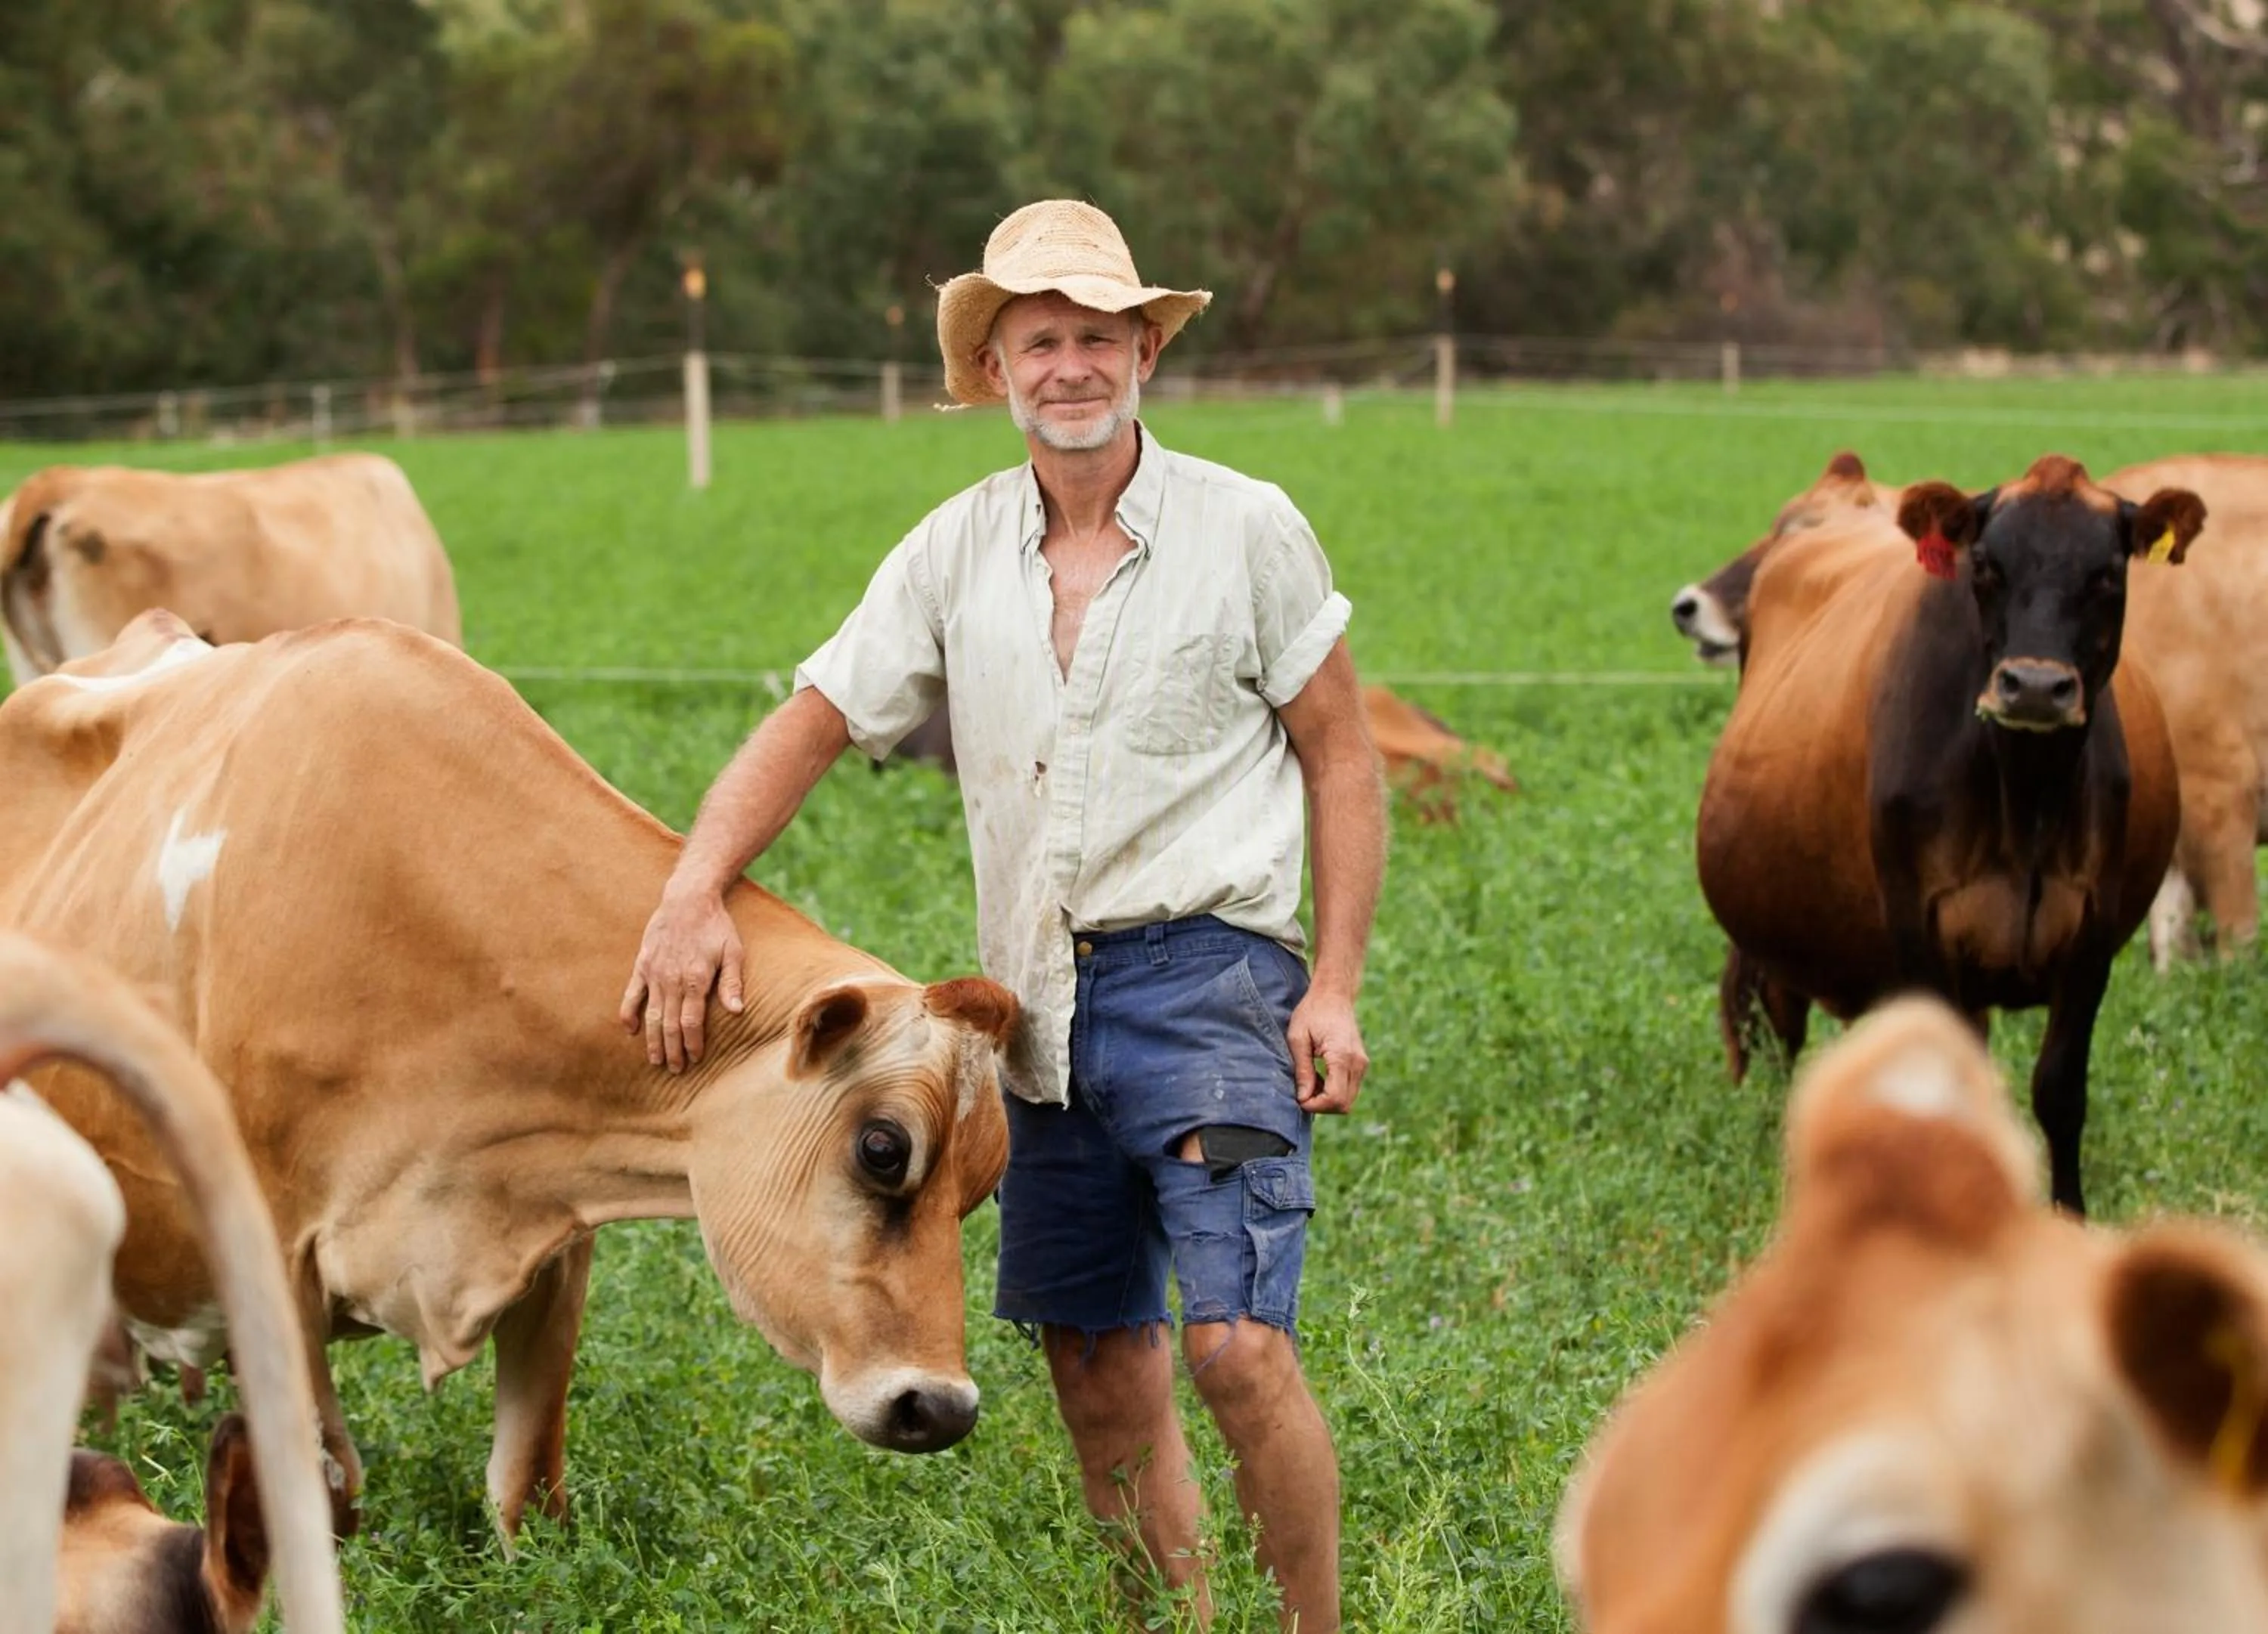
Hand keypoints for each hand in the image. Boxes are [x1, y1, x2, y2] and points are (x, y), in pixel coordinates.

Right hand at [619, 888, 744, 1071]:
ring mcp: (654, 974)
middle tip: (675, 1070)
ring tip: (656, 1060)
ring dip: (653, 1040)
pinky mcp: (642, 965)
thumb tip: (738, 1012)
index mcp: (695, 979)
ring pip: (652, 1015)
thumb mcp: (733, 951)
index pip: (692, 1022)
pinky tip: (631, 1031)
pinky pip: (631, 994)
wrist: (687, 898)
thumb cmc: (716, 926)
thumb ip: (732, 983)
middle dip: (673, 1050)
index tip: (695, 1059)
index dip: (692, 1043)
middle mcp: (671, 980)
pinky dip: (628, 1014)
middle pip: (671, 1024)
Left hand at [1286, 988, 1366, 1113]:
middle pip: (1344, 1104)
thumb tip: (1303, 1097)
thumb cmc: (1312, 1012)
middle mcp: (1357, 1063)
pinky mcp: (1361, 1064)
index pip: (1335, 1098)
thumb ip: (1302, 1070)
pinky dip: (1334, 1091)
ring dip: (1327, 1099)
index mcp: (1342, 1056)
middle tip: (1302, 1092)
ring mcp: (1362, 1064)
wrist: (1334, 994)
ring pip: (1348, 1099)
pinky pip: (1350, 1089)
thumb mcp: (1298, 1038)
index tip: (1299, 1098)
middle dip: (1321, 1106)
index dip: (1316, 1105)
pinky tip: (1319, 1078)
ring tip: (1309, 1082)